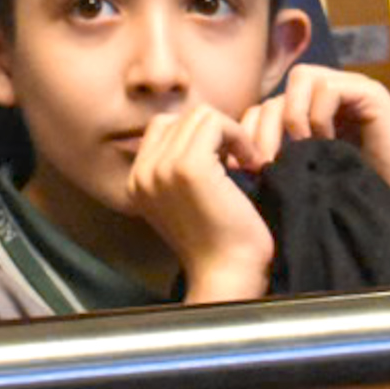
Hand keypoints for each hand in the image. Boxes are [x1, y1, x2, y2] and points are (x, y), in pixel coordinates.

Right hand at [127, 104, 272, 300]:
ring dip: (230, 133)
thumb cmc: (219, 240)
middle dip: (216, 133)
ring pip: (200, 115)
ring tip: (244, 163)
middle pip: (181, 117)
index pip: (163, 127)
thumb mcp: (185, 199)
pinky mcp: (188, 168)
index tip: (224, 163)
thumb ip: (178, 167)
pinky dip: (240, 136)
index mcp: (137, 181)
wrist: (227, 273)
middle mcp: (143, 173)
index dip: (199, 137)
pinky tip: (251, 164)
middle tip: (239, 162)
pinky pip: (216, 123)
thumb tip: (202, 129)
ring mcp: (162, 169)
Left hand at [245, 66, 389, 212]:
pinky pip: (330, 88)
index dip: (247, 132)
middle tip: (264, 161)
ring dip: (294, 117)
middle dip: (263, 128)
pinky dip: (320, 116)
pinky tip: (326, 142)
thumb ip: (276, 162)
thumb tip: (230, 163)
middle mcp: (324, 94)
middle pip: (277, 91)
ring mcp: (348, 88)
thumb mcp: (304, 174)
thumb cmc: (354, 191)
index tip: (242, 167)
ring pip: (302, 79)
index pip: (261, 107)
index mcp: (304, 113)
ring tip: (301, 149)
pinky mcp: (370, 93)